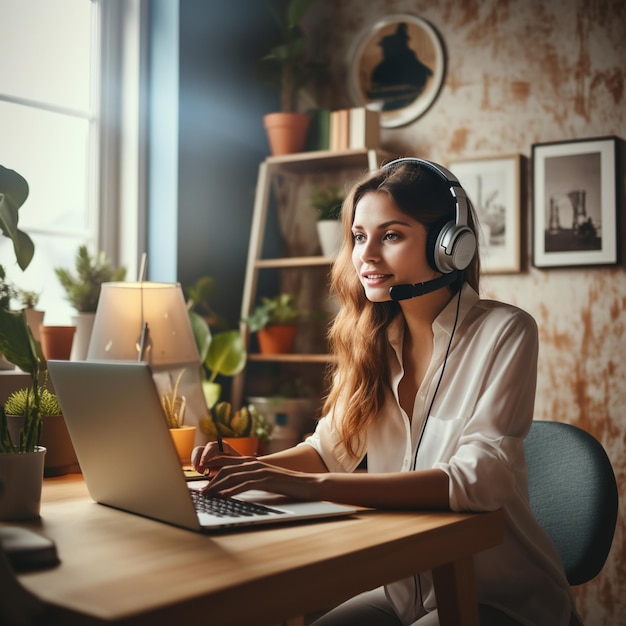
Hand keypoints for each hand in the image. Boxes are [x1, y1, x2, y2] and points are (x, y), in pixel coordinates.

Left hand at [192, 446, 319, 499]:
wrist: (307, 484)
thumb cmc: (286, 485)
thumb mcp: (265, 480)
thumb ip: (251, 479)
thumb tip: (235, 487)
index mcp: (253, 463)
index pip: (228, 461)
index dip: (212, 466)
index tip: (199, 474)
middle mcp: (255, 464)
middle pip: (226, 468)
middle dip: (211, 480)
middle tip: (201, 492)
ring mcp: (261, 471)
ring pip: (233, 476)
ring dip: (218, 486)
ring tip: (208, 495)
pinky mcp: (266, 480)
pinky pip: (246, 484)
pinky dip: (233, 490)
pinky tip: (225, 496)